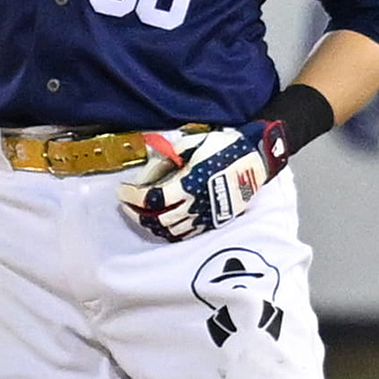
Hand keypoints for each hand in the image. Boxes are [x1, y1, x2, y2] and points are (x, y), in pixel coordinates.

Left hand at [116, 122, 289, 242]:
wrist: (256, 160)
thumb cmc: (225, 148)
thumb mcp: (192, 145)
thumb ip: (167, 158)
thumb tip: (148, 171)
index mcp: (187, 185)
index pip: (151, 198)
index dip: (132, 196)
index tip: (122, 191)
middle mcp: (194, 205)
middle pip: (157, 219)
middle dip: (137, 213)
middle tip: (128, 205)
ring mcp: (205, 216)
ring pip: (170, 230)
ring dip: (152, 224)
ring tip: (143, 215)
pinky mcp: (214, 221)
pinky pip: (187, 233)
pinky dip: (170, 231)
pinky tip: (164, 224)